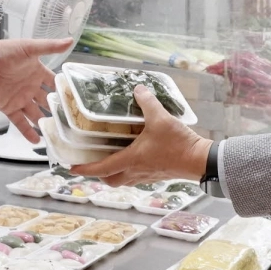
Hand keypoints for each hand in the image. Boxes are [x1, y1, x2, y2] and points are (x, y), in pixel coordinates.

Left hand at [0, 38, 71, 142]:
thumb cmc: (5, 52)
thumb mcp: (29, 48)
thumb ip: (49, 47)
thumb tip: (70, 41)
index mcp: (38, 73)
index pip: (55, 84)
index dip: (65, 91)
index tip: (79, 101)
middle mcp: (31, 87)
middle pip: (47, 101)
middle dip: (57, 110)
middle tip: (72, 122)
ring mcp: (20, 99)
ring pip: (36, 114)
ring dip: (45, 123)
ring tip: (58, 134)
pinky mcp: (9, 108)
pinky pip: (20, 122)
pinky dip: (28, 131)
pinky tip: (37, 140)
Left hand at [73, 86, 210, 185]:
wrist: (200, 160)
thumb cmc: (177, 143)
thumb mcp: (160, 118)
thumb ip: (147, 102)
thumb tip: (138, 89)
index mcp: (131, 160)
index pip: (101, 168)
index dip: (84, 168)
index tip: (70, 168)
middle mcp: (136, 171)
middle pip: (111, 180)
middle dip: (99, 174)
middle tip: (92, 164)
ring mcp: (147, 176)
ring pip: (124, 180)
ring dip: (114, 173)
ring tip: (111, 160)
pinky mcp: (158, 175)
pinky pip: (137, 176)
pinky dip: (130, 170)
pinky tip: (135, 156)